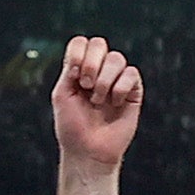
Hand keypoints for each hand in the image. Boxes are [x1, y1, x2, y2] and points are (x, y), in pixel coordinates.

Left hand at [50, 33, 143, 173]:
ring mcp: (116, 80)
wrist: (88, 150)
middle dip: (91, 63)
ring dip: (104, 80)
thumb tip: (83, 57)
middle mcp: (98, 72)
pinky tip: (114, 103)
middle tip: (85, 85)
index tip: (73, 75)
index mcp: (78, 70)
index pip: (80, 43)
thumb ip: (69, 71)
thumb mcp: (62, 96)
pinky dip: (120, 87)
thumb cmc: (72, 127)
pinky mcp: (133, 91)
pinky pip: (132, 73)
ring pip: (116, 58)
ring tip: (97, 100)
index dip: (77, 53)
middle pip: (99, 43)